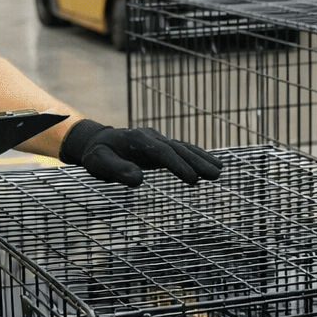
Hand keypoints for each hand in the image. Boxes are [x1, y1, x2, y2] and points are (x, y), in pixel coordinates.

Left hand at [58, 120, 223, 187]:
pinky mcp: (161, 146)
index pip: (162, 152)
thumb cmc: (98, 154)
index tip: (193, 179)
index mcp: (137, 140)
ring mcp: (158, 140)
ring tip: (219, 170)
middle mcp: (151, 137)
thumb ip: (117, 170)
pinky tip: (210, 163)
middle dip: (197, 161)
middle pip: (178, 149)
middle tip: (215, 174)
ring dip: (201, 158)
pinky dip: (196, 155)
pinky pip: (181, 150)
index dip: (178, 165)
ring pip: (183, 148)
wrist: (97, 141)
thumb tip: (139, 180)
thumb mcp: (99, 163)